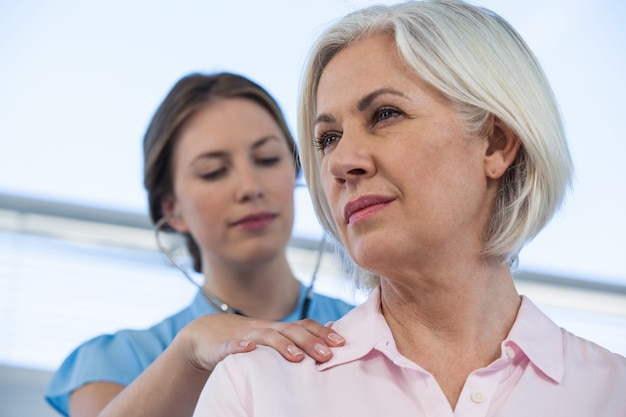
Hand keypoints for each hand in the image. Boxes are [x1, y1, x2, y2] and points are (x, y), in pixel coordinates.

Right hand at [180, 314, 345, 372]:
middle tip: (327, 355)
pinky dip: (240, 346)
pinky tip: (248, 349)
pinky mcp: (224, 345)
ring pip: (266, 336)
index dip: (322, 332)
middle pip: (291, 330)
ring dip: (282, 345)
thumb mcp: (270, 342)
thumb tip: (325, 353)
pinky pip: (232, 345)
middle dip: (310, 342)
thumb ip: (292, 344)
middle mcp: (265, 329)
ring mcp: (245, 335)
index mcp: (278, 329)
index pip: (304, 325)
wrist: (205, 336)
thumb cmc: (245, 342)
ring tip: (296, 358)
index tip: (342, 343)